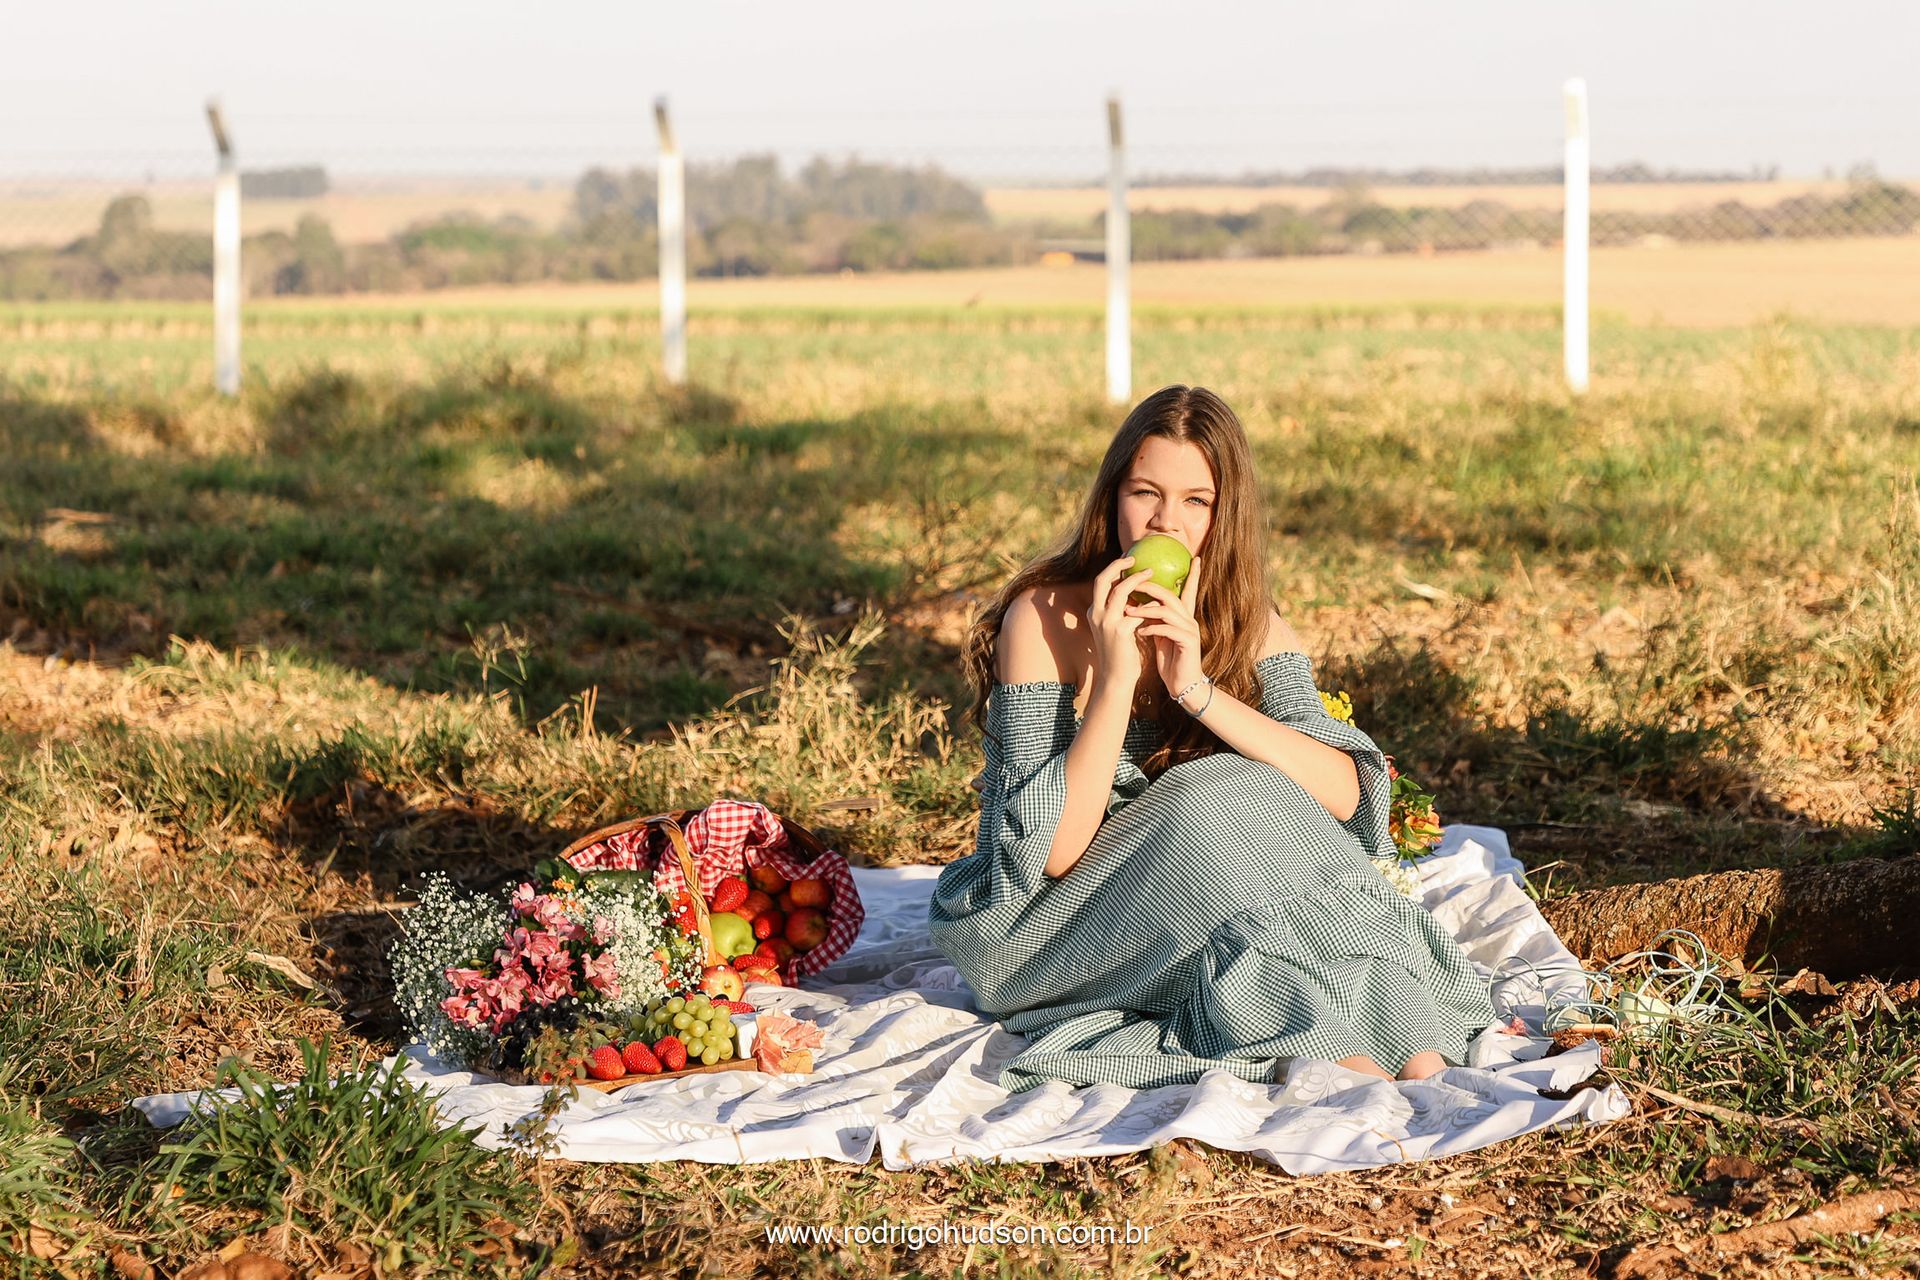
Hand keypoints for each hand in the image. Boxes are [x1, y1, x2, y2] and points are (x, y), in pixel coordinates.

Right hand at [1087, 555, 1154, 695]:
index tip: (1127, 558)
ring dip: (1137, 579)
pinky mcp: (1120, 631)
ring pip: (1120, 590)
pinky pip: (1137, 609)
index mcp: (1094, 612)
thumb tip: (1136, 594)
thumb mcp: (1116, 629)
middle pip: (1102, 579)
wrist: (1116, 678)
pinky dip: (1149, 603)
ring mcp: (1106, 622)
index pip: (1100, 583)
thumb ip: (1122, 611)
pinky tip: (1159, 601)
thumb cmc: (1120, 654)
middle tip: (1134, 558)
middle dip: (1118, 565)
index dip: (1113, 568)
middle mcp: (1096, 614)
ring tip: (1152, 573)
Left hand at [1126, 556, 1204, 698]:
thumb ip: (1154, 619)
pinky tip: (1141, 633)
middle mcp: (1189, 619)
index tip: (1196, 558)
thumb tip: (1137, 603)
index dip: (1193, 575)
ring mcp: (1190, 630)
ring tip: (1128, 612)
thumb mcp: (1159, 635)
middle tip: (1131, 583)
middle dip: (1149, 587)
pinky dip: (1152, 629)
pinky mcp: (1188, 642)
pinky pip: (1167, 629)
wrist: (1182, 684)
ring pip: (1166, 610)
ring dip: (1144, 610)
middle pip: (1170, 595)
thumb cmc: (1170, 659)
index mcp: (1183, 616)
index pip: (1188, 590)